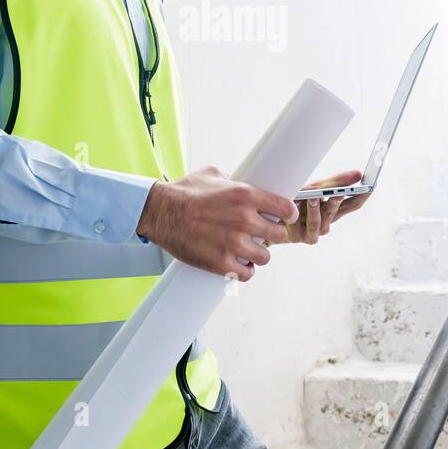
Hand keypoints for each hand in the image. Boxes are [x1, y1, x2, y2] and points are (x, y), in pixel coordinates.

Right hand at [136, 165, 298, 281]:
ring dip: (258, 254)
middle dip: (272, 235)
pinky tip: (238, 264)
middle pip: (279, 235)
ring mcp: (233, 243)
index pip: (285, 208)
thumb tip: (249, 184)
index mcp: (245, 195)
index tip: (285, 218)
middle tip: (262, 234)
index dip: (288, 214)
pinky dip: (244, 270)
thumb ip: (236, 180)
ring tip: (248, 250)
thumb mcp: (214, 175)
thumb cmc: (184, 191)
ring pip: (265, 257)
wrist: (159, 212)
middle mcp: (243, 219)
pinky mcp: (220, 263)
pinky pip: (247, 274)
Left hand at [285, 169, 371, 243]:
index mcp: (333, 211)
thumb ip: (336, 182)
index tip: (370, 185)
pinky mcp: (298, 237)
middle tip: (339, 192)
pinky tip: (292, 205)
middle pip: (337, 212)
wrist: (271, 216)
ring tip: (313, 196)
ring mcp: (314, 232)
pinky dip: (295, 213)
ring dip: (315, 208)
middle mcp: (327, 223)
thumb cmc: (297, 201)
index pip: (353, 204)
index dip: (363, 196)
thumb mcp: (316, 189)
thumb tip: (358, 174)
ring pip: (319, 220)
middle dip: (338, 201)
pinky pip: (299, 224)